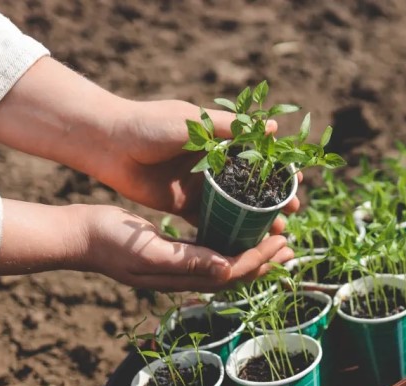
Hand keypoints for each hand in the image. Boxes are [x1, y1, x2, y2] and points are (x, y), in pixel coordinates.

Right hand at [82, 205, 293, 291]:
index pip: (232, 272)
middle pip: (235, 274)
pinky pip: (210, 254)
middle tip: (291, 246)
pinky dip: (231, 246)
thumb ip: (187, 260)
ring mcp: (177, 267)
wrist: (78, 235)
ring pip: (225, 265)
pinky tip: (240, 233)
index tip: (282, 242)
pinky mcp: (172, 254)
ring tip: (275, 242)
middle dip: (265, 262)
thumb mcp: (149, 249)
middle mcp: (184, 276)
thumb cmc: (108, 240)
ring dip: (252, 255)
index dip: (259, 259)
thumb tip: (226, 269)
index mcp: (181, 276)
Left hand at [99, 99, 300, 230]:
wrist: (107, 144)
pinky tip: (246, 243)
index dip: (279, 171)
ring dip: (257, 219)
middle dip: (274, 200)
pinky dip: (229, 231)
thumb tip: (274, 127)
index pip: (258, 158)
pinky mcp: (182, 205)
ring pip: (235, 206)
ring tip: (277, 231)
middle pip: (251, 186)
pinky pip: (210, 221)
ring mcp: (198, 186)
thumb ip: (232, 128)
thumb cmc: (149, 126)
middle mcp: (212, 165)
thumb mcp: (194, 122)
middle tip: (293, 212)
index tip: (298, 182)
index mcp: (218, 140)